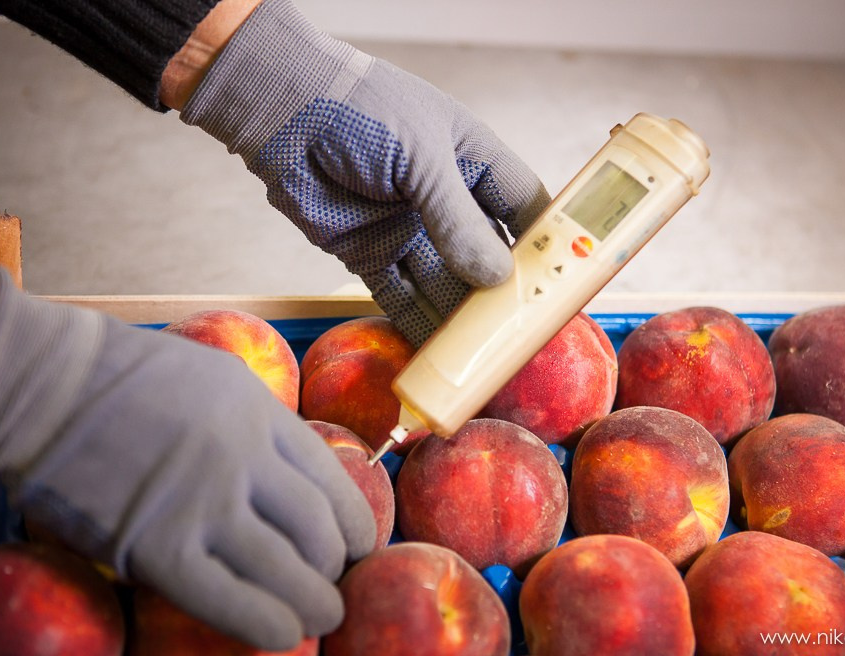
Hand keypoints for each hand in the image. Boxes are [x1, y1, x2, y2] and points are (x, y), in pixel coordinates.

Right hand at [0, 269, 374, 649]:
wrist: (47, 388)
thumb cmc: (128, 378)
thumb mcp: (219, 381)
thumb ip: (261, 424)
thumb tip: (293, 474)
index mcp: (262, 416)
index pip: (331, 481)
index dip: (354, 521)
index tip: (358, 544)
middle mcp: (244, 460)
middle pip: (316, 528)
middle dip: (334, 566)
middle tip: (332, 583)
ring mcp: (202, 504)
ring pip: (284, 568)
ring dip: (314, 601)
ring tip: (321, 615)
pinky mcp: (156, 546)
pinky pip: (226, 598)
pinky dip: (264, 621)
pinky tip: (284, 634)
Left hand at [177, 0, 550, 344]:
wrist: (280, 111)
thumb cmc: (361, 112)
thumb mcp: (422, 159)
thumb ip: (458, 220)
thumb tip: (497, 278)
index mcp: (471, 161)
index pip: (523, 208)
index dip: (545, 244)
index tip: (564, 283)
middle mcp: (445, 201)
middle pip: (486, 256)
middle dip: (503, 294)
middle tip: (524, 332)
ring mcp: (408, 229)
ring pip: (445, 284)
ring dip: (461, 318)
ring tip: (484, 354)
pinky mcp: (369, 254)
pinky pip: (401, 297)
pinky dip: (417, 326)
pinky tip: (438, 352)